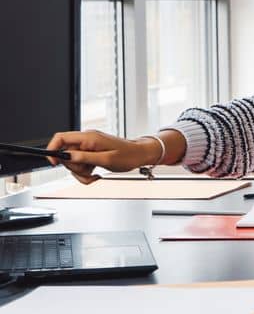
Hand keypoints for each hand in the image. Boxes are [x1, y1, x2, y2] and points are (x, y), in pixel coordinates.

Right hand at [46, 130, 160, 184]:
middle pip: (65, 154)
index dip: (52, 149)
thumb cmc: (129, 155)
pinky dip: (86, 173)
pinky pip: (81, 165)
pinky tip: (96, 174)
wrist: (141, 155)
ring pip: (73, 162)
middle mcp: (87, 140)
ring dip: (81, 173)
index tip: (54, 163)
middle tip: (88, 171)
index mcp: (89, 137)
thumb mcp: (106, 159)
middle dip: (74, 167)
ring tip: (94, 175)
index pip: (61, 138)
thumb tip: (66, 156)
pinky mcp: (91, 153)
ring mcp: (89, 147)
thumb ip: (84, 158)